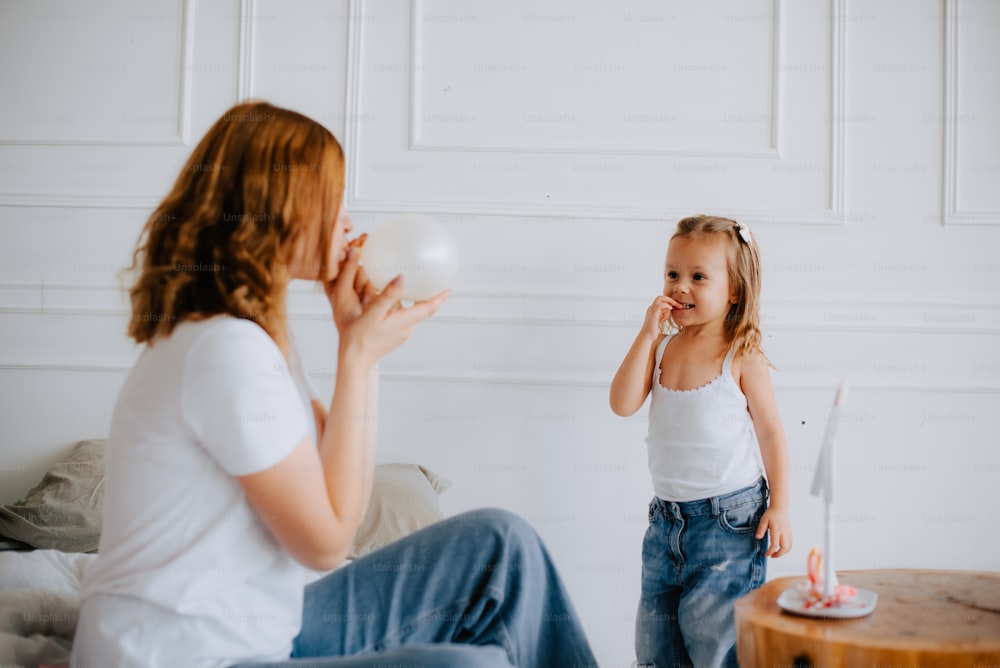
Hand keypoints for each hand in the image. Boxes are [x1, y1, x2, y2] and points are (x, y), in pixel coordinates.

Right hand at [327, 245, 447, 366]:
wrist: (354, 359)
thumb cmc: (360, 337)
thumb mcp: (374, 312)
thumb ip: (389, 295)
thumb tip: (402, 278)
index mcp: (405, 322)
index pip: (429, 308)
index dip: (439, 298)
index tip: (448, 290)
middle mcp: (407, 329)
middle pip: (424, 312)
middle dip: (429, 300)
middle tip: (432, 286)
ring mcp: (401, 335)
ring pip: (413, 317)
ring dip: (415, 305)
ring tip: (411, 291)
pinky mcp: (394, 338)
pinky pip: (404, 322)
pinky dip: (404, 311)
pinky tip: (393, 306)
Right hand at [640, 295, 684, 340]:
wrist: (647, 336)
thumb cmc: (653, 330)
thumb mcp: (659, 320)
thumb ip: (663, 314)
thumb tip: (669, 310)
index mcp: (653, 309)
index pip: (661, 300)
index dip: (670, 301)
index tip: (678, 306)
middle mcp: (651, 308)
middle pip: (661, 297)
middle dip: (671, 300)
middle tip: (679, 305)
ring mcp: (651, 310)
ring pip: (661, 299)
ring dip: (670, 303)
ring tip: (673, 310)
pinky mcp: (653, 314)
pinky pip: (660, 305)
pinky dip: (667, 307)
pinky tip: (669, 312)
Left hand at [756, 507, 791, 557]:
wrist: (780, 508)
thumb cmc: (771, 514)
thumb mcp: (763, 521)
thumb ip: (761, 529)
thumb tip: (757, 538)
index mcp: (776, 530)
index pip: (775, 544)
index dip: (771, 551)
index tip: (766, 555)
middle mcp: (784, 533)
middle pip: (784, 548)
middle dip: (778, 554)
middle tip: (771, 556)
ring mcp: (788, 533)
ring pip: (789, 547)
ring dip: (783, 553)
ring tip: (775, 553)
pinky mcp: (790, 533)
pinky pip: (791, 544)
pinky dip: (787, 549)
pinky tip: (781, 549)